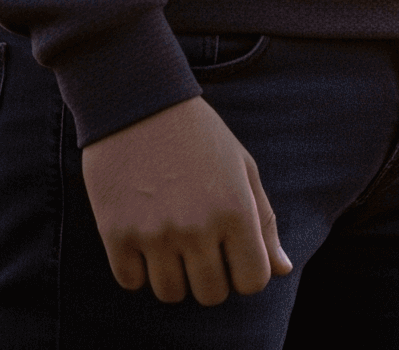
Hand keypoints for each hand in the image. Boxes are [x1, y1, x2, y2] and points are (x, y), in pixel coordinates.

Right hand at [81, 96, 291, 303]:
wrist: (139, 103)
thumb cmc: (200, 135)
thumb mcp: (242, 168)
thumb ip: (264, 221)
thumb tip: (281, 269)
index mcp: (236, 210)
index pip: (253, 281)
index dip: (246, 274)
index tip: (233, 256)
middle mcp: (198, 228)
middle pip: (211, 295)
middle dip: (211, 277)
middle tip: (200, 248)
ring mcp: (155, 234)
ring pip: (170, 294)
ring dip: (173, 276)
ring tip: (171, 244)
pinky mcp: (117, 234)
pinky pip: (131, 282)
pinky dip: (138, 269)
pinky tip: (143, 240)